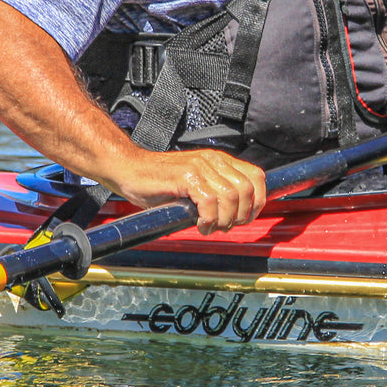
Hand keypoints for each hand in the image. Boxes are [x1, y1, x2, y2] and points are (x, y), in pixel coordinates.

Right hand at [101, 148, 266, 234]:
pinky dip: (208, 219)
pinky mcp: (185, 177)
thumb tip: (237, 214)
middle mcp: (213, 160)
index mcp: (219, 160)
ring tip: (210, 226)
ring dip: (224, 220)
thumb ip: (216, 192)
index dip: (258, 201)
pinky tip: (199, 224)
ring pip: (230, 197)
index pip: (256, 177)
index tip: (246, 218)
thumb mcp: (195, 184)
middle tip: (224, 226)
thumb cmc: (158, 182)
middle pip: (247, 190)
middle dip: (241, 215)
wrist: (129, 170)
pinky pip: (209, 202)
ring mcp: (199, 167)